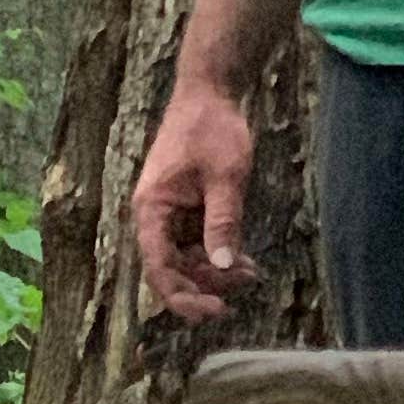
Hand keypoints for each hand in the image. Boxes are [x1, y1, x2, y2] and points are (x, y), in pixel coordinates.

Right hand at [134, 79, 260, 320]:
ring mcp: (170, 218)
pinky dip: (219, 254)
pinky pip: (197, 245)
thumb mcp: (226, 174)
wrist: (208, 93)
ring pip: (187, 262)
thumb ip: (224, 221)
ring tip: (251, 274)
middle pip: (174, 270)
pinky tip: (244, 261)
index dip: (183, 295)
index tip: (213, 310)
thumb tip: (225, 265)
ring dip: (216, 272)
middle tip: (245, 286)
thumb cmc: (212, 127)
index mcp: (151, 212)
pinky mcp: (185, 213)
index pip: (159, 269)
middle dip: (207, 283)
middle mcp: (154, 220)